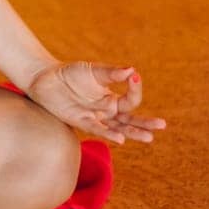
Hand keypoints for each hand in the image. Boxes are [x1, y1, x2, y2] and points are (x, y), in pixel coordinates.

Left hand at [23, 60, 166, 144]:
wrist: (45, 78)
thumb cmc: (71, 73)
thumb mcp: (93, 71)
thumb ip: (111, 73)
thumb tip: (131, 70)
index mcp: (111, 99)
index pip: (131, 100)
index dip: (135, 88)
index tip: (134, 76)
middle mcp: (106, 111)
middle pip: (130, 120)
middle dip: (146, 124)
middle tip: (162, 124)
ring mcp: (95, 118)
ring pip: (118, 129)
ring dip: (132, 133)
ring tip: (149, 137)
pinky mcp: (80, 121)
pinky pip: (97, 129)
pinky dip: (109, 133)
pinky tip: (121, 138)